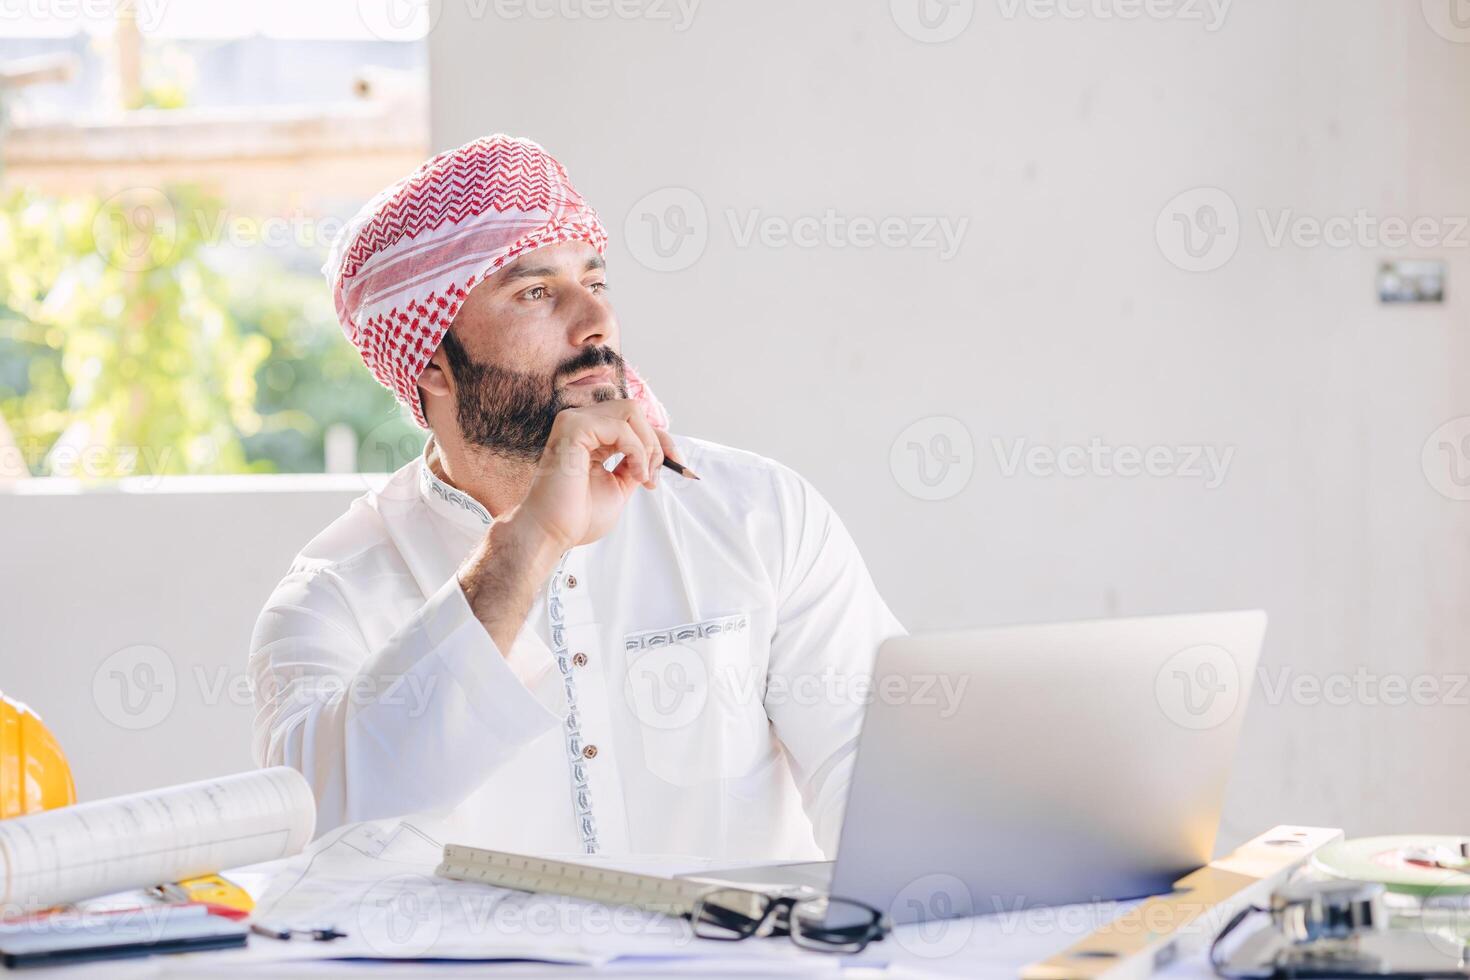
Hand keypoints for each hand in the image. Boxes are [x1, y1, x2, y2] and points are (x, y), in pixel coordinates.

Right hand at [511, 399, 676, 551]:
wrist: (552, 532)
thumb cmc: (577, 516)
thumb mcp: (619, 486)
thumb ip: (634, 465)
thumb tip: (659, 454)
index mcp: (590, 436)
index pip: (633, 423)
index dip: (661, 440)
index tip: (679, 466)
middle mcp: (581, 423)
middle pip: (635, 410)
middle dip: (657, 441)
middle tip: (654, 476)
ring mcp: (574, 421)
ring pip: (631, 411)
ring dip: (647, 445)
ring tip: (643, 476)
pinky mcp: (573, 427)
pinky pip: (621, 426)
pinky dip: (636, 450)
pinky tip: (633, 474)